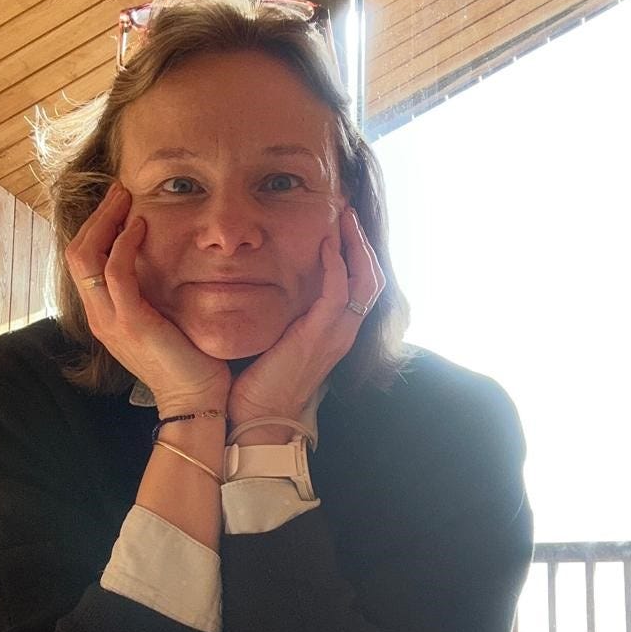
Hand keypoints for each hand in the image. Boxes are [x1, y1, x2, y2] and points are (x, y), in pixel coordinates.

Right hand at [65, 184, 230, 412]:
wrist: (196, 400)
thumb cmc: (188, 361)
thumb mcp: (164, 320)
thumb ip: (154, 294)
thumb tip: (165, 261)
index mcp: (104, 315)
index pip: (83, 261)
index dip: (96, 227)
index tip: (119, 203)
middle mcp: (98, 316)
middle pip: (77, 253)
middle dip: (97, 216)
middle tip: (120, 189)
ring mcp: (109, 320)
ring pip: (86, 257)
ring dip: (106, 220)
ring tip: (126, 197)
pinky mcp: (130, 323)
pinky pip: (116, 273)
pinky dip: (125, 244)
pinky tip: (141, 226)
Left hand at [228, 205, 385, 432]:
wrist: (258, 419)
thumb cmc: (261, 384)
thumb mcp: (280, 340)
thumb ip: (287, 316)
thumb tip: (272, 287)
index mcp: (337, 333)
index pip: (362, 286)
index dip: (358, 254)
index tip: (344, 225)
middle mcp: (343, 333)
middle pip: (372, 279)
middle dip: (362, 243)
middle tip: (349, 213)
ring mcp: (335, 335)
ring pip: (364, 283)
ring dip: (355, 246)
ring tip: (344, 219)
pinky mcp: (318, 337)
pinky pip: (337, 294)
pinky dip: (335, 266)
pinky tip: (325, 245)